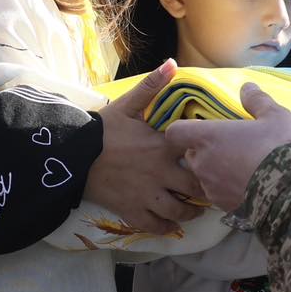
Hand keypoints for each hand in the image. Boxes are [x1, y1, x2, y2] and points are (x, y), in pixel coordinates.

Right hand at [85, 59, 202, 235]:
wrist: (72, 154)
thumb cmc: (102, 129)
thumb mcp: (128, 105)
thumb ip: (152, 86)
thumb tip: (172, 63)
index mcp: (163, 147)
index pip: (199, 155)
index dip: (211, 158)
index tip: (218, 159)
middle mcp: (160, 174)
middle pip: (195, 188)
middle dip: (206, 190)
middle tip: (212, 190)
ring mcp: (146, 195)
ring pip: (178, 211)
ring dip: (190, 212)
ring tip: (195, 210)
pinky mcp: (131, 211)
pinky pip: (154, 226)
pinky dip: (166, 228)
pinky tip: (171, 226)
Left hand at [165, 82, 290, 211]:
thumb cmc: (279, 146)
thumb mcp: (274, 115)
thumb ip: (256, 100)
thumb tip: (247, 87)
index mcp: (208, 137)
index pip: (175, 132)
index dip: (184, 130)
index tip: (201, 128)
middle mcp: (203, 162)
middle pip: (191, 155)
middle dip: (204, 151)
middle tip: (228, 148)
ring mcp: (211, 187)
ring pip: (203, 176)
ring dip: (215, 172)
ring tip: (240, 169)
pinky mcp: (223, 206)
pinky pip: (217, 194)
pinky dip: (226, 190)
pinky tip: (247, 186)